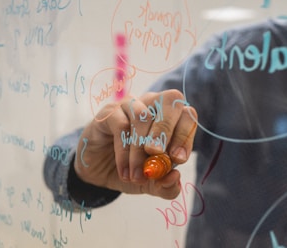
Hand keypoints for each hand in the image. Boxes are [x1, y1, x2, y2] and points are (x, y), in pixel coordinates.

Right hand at [74, 89, 196, 198]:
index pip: (188, 115)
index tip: (178, 160)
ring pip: (144, 116)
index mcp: (171, 118)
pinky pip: (121, 125)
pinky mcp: (110, 112)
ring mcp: (131, 105)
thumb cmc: (131, 169)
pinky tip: (124, 172)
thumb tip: (175, 177)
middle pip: (170, 100)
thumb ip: (166, 185)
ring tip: (137, 176)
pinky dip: (124, 152)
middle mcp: (153, 105)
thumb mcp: (151, 183)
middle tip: (157, 155)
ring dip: (141, 149)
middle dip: (166, 131)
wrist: (98, 170)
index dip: (186, 135)